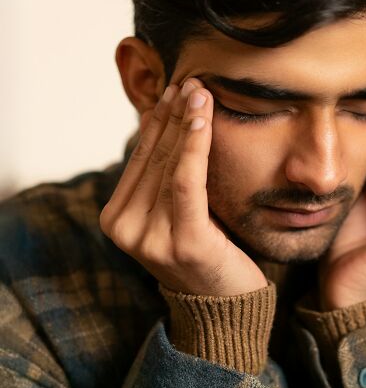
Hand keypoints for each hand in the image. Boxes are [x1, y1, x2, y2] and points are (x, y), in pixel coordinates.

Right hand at [100, 79, 266, 296]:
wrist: (224, 307)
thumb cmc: (206, 251)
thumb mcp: (177, 211)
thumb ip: (166, 177)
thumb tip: (165, 124)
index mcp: (118, 219)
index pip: (140, 158)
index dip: (158, 120)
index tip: (176, 89)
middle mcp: (126, 230)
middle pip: (153, 157)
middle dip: (174, 115)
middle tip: (192, 80)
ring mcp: (149, 238)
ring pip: (168, 164)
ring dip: (185, 122)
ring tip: (199, 90)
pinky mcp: (182, 241)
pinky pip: (186, 182)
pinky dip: (194, 146)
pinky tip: (203, 119)